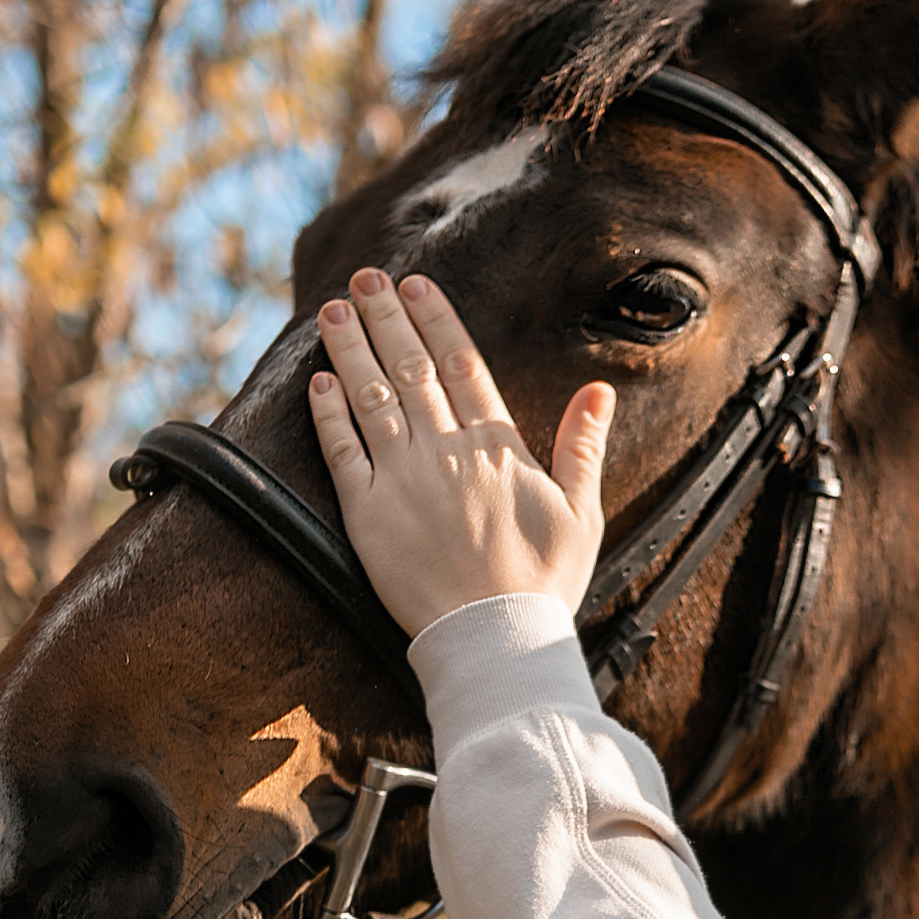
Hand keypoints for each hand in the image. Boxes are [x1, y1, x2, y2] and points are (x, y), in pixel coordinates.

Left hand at [307, 269, 614, 642]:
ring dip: (350, 349)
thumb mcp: (582, 512)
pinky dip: (328, 412)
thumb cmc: (545, 583)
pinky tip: (318, 380)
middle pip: (410, 367)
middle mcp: (446, 451)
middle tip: (367, 277)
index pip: (462, 365)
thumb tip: (599, 390)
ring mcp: (403, 479)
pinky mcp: (367, 513)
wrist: (496, 640)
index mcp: (498, 446)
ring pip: (371, 396)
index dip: (436, 320)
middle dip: (386, 317)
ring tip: (334, 310)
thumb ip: (583, 446)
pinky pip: (342, 451)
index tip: (416, 285)